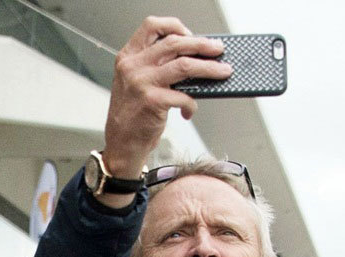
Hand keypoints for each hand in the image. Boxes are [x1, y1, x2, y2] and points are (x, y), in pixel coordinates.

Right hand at [102, 17, 231, 179]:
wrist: (121, 143)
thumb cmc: (132, 114)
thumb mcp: (136, 82)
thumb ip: (155, 66)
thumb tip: (191, 58)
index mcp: (128, 56)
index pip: (152, 26)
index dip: (175, 26)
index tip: (191, 35)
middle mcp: (133, 66)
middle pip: (174, 43)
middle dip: (202, 44)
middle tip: (218, 49)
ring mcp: (142, 83)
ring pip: (184, 66)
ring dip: (209, 68)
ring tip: (223, 71)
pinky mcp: (152, 101)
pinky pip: (184, 96)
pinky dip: (192, 104)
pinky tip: (190, 110)